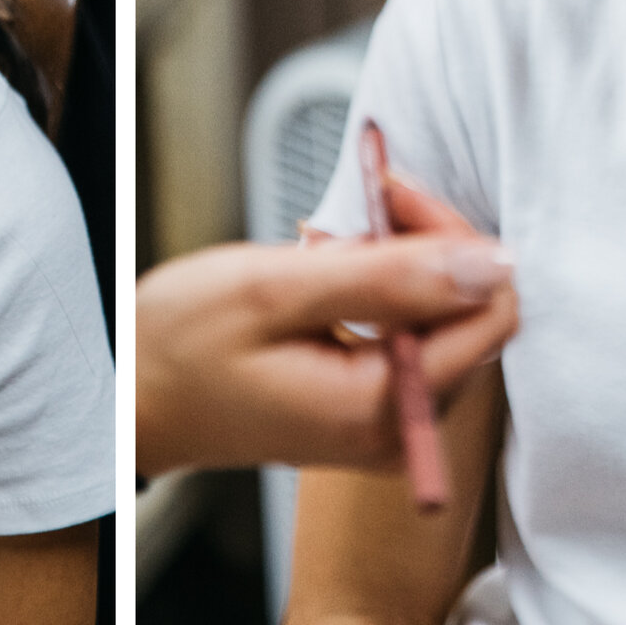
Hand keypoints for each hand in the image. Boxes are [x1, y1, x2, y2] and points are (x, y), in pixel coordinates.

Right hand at [136, 177, 518, 475]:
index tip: (391, 193)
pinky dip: (383, 292)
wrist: (131, 400)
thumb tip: (494, 264)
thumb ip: (391, 276)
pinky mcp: (371, 412)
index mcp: (385, 409)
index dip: (454, 239)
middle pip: (473, 316)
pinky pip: (412, 339)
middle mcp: (402, 431)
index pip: (490, 311)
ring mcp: (388, 427)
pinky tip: (332, 270)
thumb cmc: (180, 348)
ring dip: (402, 263)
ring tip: (333, 238)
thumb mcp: (277, 291)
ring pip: (444, 321)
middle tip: (365, 201)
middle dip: (427, 245)